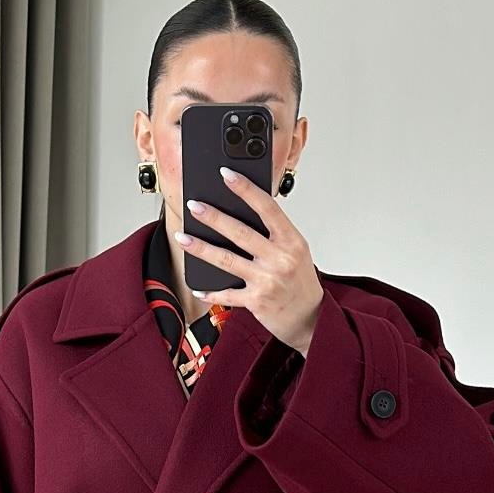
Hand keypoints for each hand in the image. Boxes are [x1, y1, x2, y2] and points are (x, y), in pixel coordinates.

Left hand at [175, 167, 323, 354]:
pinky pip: (227, 293)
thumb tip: (242, 213)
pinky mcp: (256, 301)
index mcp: (291, 240)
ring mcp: (267, 280)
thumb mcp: (296, 251)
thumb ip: (274, 234)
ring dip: (201, 248)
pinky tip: (197, 287)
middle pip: (240, 232)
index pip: (267, 208)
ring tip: (183, 237)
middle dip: (213, 217)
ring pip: (227, 259)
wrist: (310, 318)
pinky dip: (210, 291)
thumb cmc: (301, 281)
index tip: (226, 174)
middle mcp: (280, 259)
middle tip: (193, 205)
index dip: (245, 189)